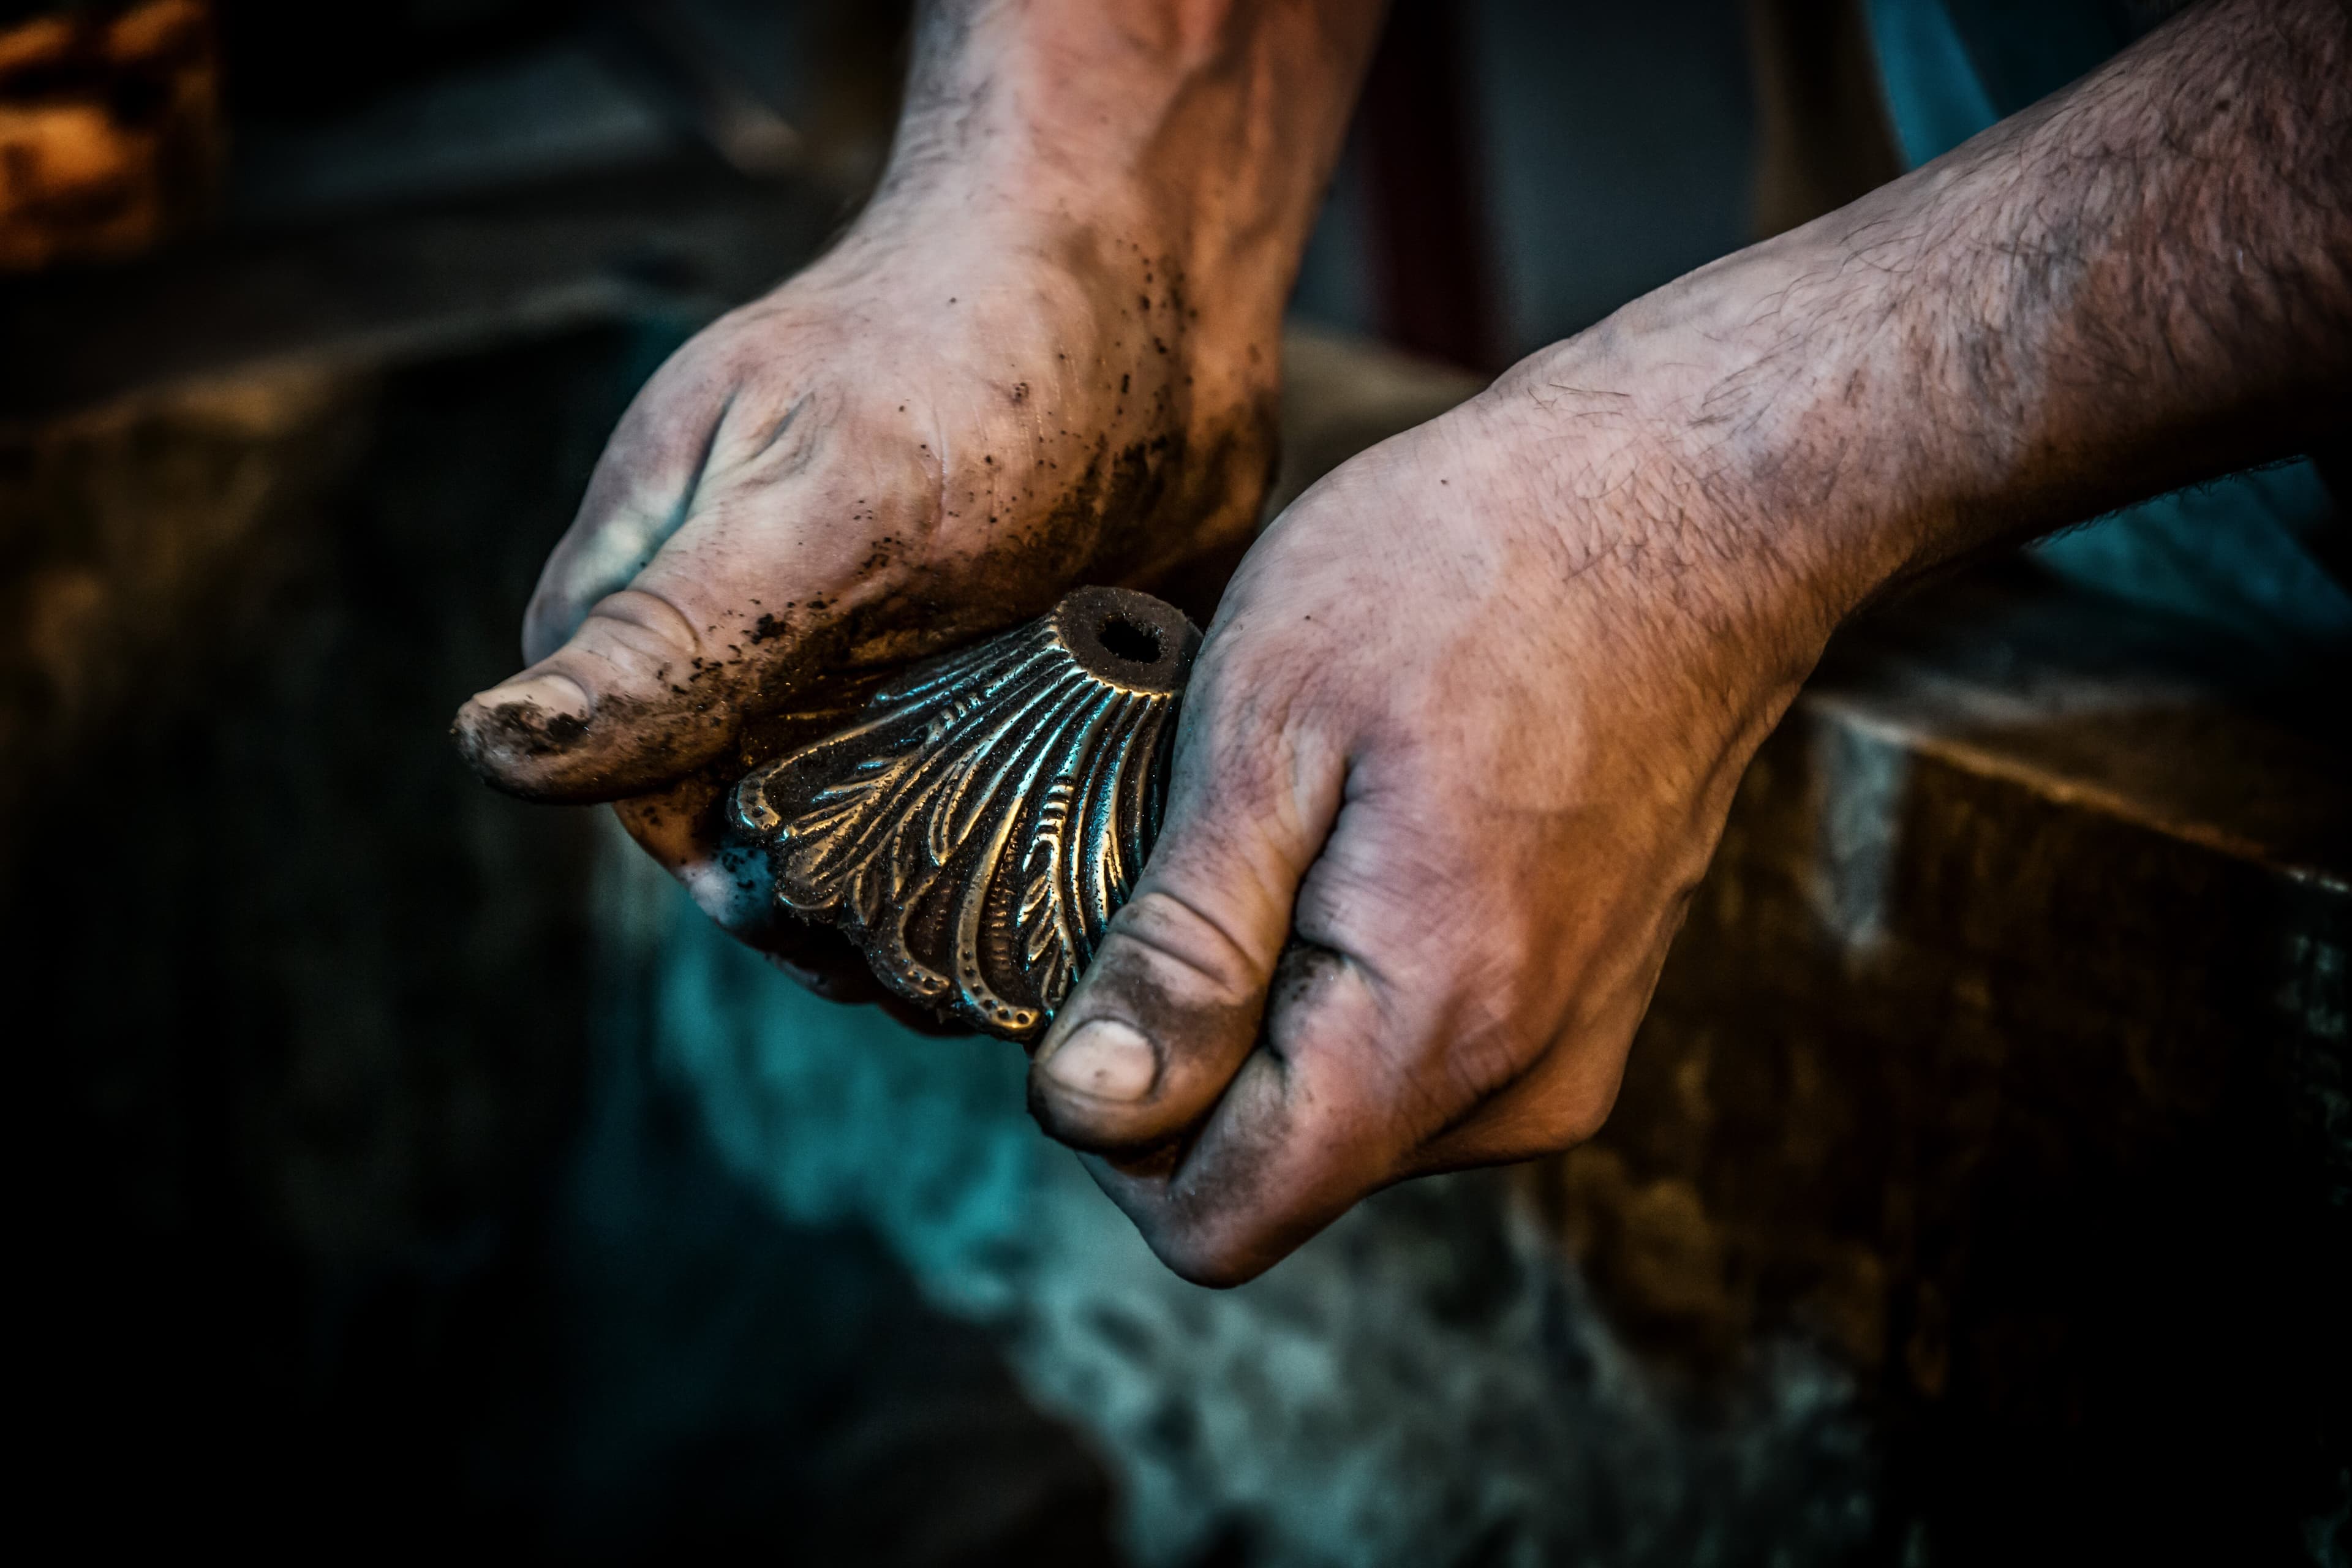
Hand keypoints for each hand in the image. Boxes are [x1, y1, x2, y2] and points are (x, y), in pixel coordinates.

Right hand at [451, 189, 1278, 975]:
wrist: (1145, 256)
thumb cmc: (968, 356)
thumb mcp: (815, 508)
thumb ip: (673, 640)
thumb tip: (495, 750)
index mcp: (661, 599)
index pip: (660, 806)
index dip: (747, 894)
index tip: (847, 948)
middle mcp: (760, 637)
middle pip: (780, 833)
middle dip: (862, 911)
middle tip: (962, 969)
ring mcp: (882, 651)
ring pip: (895, 827)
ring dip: (959, 893)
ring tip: (1041, 941)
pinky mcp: (995, 660)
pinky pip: (1003, 787)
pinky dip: (1045, 834)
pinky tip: (1103, 868)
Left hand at [1022, 315, 1863, 1284]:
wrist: (1689, 501)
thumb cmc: (1468, 571)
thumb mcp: (1266, 732)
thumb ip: (1181, 950)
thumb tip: (1088, 1110)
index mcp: (1432, 1033)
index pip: (1216, 1217)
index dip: (1111, 1119)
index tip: (1097, 962)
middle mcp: (1519, 1087)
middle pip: (1276, 1171)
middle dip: (1191, 1048)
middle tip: (1192, 850)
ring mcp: (1569, 1053)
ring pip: (1341, 1116)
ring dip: (1270, 1006)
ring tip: (1291, 824)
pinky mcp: (1587, 1006)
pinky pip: (1418, 1059)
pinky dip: (1348, 981)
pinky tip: (1360, 834)